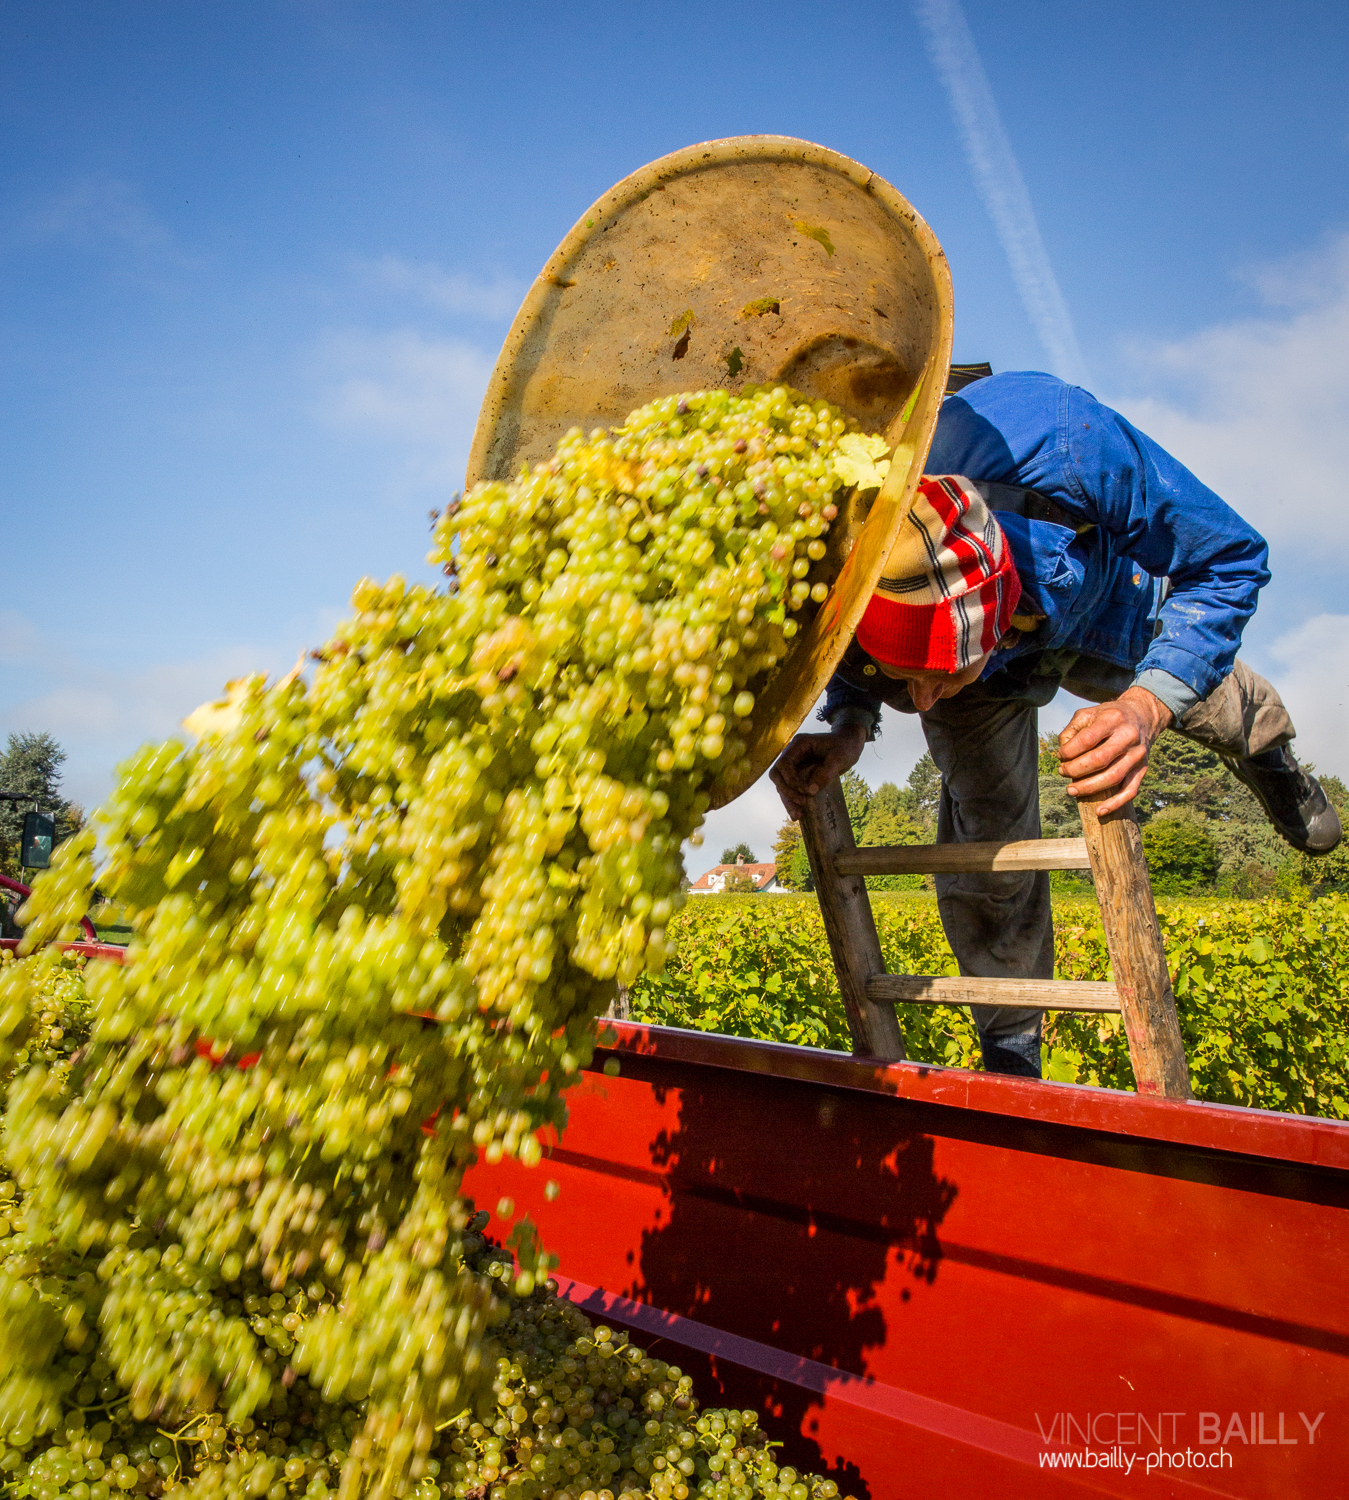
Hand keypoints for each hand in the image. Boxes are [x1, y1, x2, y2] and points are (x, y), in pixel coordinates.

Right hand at [770, 724, 867, 820]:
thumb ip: (826, 771)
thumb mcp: (839, 756)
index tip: (809, 791)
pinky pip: (791, 789)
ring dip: (788, 800)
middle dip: (787, 791)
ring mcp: (794, 765)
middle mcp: (792, 755)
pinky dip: (793, 801)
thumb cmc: (844, 746)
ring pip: (782, 785)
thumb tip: (812, 791)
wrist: (847, 745)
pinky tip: (799, 814)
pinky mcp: (799, 775)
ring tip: (798, 816)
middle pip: (777, 775)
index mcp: (798, 745)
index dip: (792, 779)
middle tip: (802, 803)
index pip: (784, 763)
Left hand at [1058, 686, 1173, 815]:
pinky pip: (1131, 790)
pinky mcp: (1143, 769)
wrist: (1142, 715)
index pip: (1087, 739)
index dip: (1069, 751)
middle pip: (1099, 760)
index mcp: (1112, 719)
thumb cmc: (1108, 716)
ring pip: (1113, 777)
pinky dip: (1115, 803)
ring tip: (1071, 790)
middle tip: (1062, 772)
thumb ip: (1072, 730)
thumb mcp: (1088, 713)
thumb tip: (1063, 754)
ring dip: (1089, 788)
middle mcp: (1128, 736)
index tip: (1060, 756)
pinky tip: (1099, 811)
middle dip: (1075, 770)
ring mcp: (1137, 755)